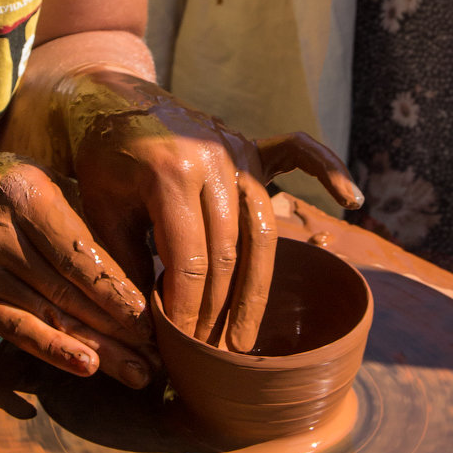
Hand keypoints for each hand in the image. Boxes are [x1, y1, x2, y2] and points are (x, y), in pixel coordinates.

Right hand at [0, 153, 155, 387]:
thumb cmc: (23, 194)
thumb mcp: (55, 188)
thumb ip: (89, 226)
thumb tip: (142, 282)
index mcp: (25, 196)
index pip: (77, 255)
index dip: (115, 292)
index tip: (150, 319)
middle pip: (65, 290)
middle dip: (115, 327)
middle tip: (155, 355)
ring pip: (47, 315)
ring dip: (96, 348)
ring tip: (136, 371)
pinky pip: (17, 331)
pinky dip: (54, 351)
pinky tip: (88, 367)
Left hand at [59, 68, 362, 352]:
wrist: (113, 101)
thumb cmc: (102, 160)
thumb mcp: (101, 211)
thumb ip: (125, 261)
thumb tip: (148, 322)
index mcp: (168, 177)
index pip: (189, 260)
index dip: (187, 308)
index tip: (183, 344)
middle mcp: (211, 161)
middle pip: (229, 252)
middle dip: (221, 309)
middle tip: (215, 352)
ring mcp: (236, 150)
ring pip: (262, 228)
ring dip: (258, 286)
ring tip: (249, 332)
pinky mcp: (249, 144)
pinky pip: (297, 153)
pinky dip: (327, 171)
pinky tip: (351, 198)